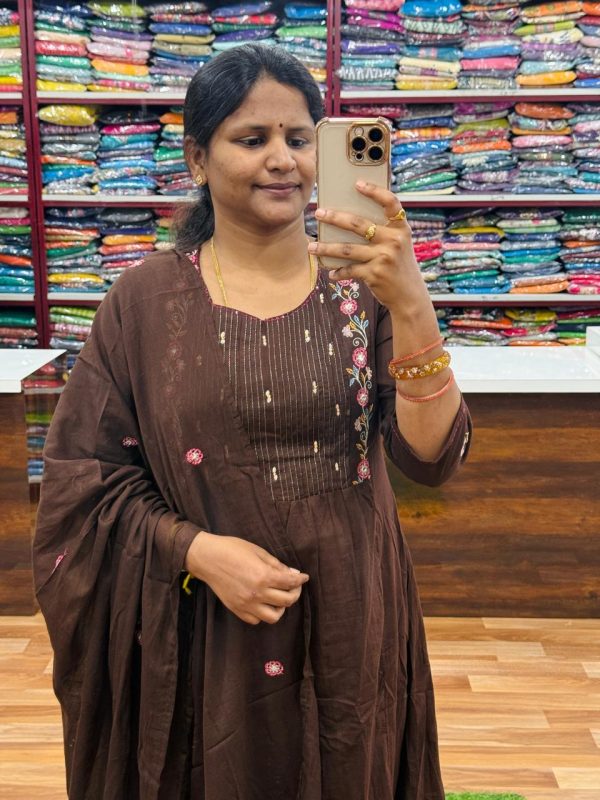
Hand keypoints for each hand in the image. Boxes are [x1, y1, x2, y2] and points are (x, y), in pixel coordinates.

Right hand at [184, 532, 308, 625]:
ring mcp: (246, 604)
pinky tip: (263, 602)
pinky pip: (256, 620)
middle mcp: (256, 593)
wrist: (207, 558)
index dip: (300, 579)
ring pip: (273, 617)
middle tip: (294, 586)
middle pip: (286, 601)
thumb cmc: (232, 549)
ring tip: (279, 598)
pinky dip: (263, 613)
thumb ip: (276, 565)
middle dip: (295, 593)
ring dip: (280, 608)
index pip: (290, 583)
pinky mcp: (236, 609)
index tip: (304, 577)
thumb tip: (292, 573)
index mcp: (263, 576)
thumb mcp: (258, 551)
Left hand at [308, 181, 425, 313]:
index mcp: (401, 228)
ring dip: (326, 248)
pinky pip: (349, 270)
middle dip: (335, 217)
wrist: (410, 295)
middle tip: (318, 212)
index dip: (375, 191)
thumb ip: (382, 231)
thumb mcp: (398, 244)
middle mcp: (393, 240)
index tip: (357, 183)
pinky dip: (338, 271)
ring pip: (347, 249)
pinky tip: (330, 272)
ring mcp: (384, 257)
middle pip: (359, 224)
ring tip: (311, 246)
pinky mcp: (374, 274)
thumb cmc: (399, 265)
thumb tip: (347, 221)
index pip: (391, 202)